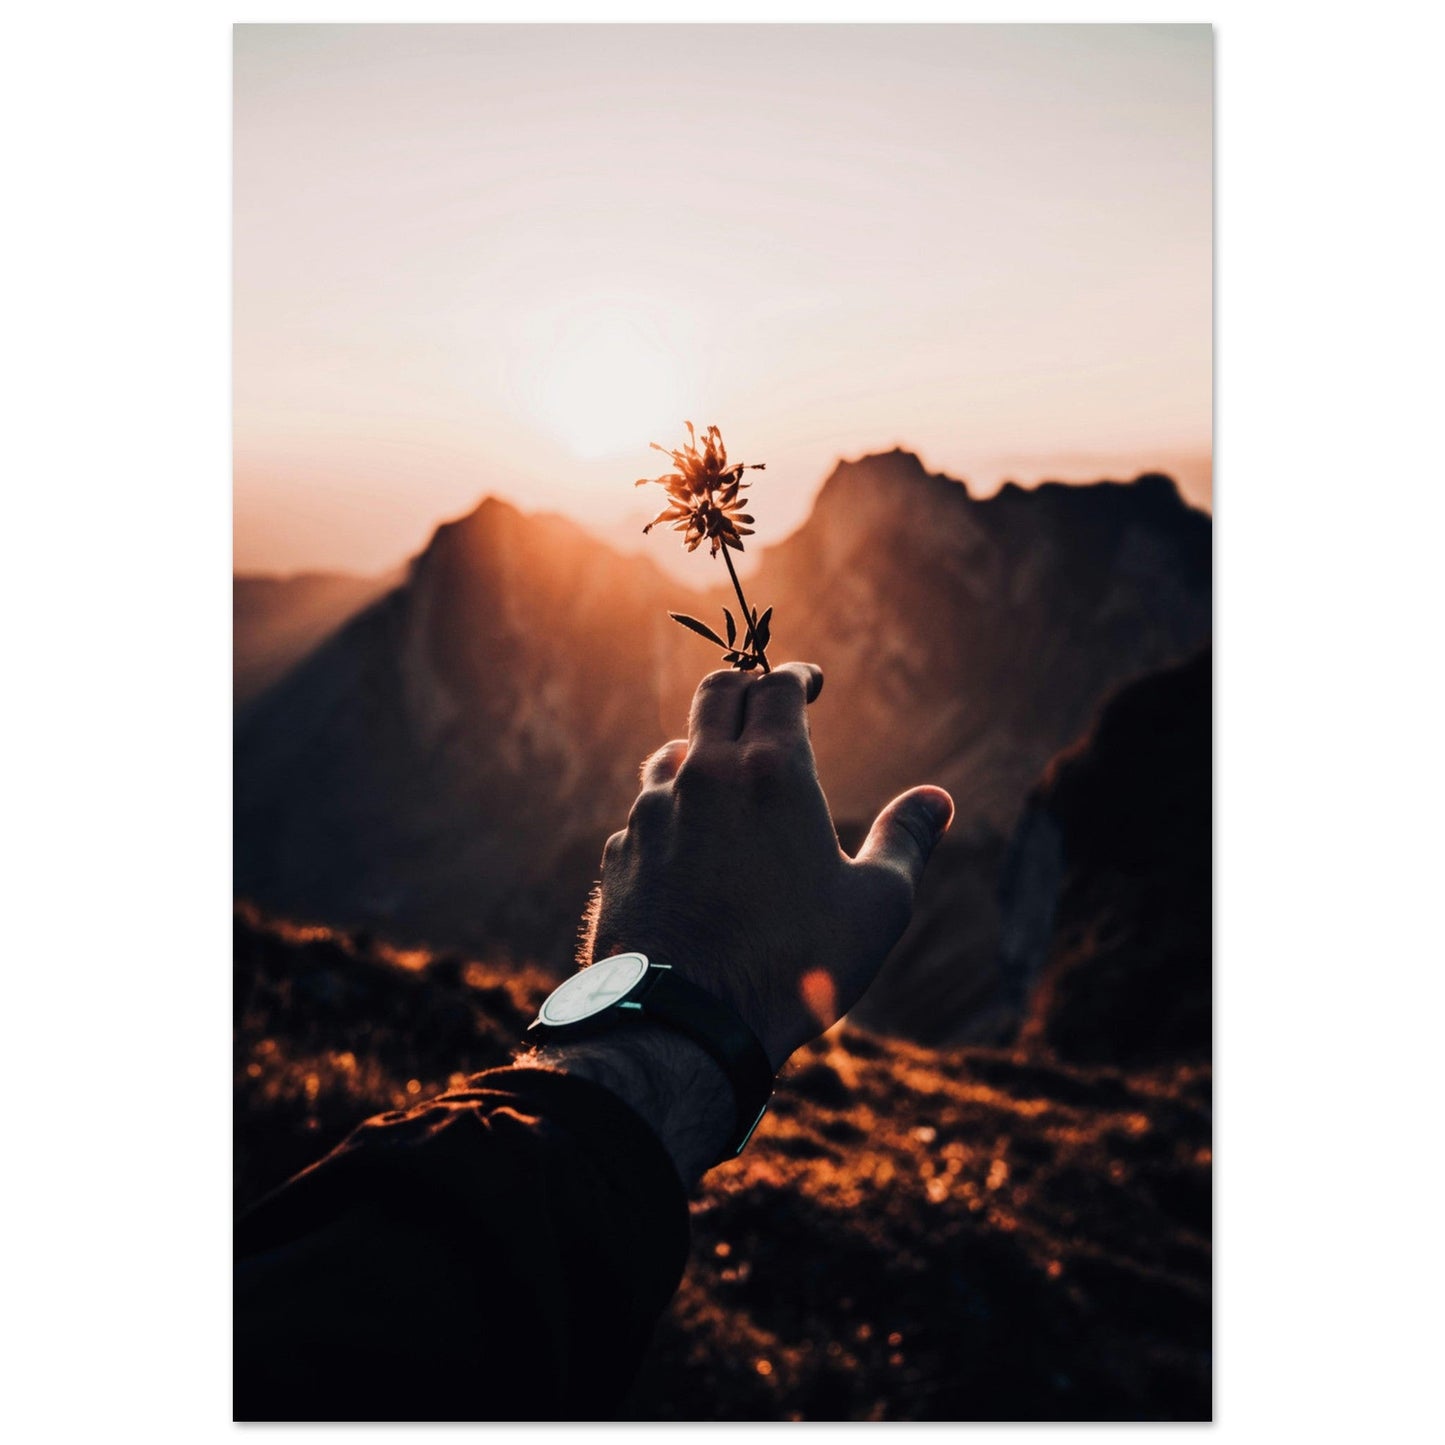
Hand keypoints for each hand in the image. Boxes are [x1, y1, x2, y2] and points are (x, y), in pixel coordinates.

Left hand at [586, 662, 953, 1070]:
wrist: (684, 1026)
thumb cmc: (794, 965)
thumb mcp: (876, 906)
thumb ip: (906, 841)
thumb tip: (937, 800)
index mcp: (771, 772)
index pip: (777, 686)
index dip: (796, 676)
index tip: (809, 682)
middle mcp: (703, 777)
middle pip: (716, 694)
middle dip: (744, 685)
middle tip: (765, 696)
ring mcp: (651, 813)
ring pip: (673, 752)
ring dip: (702, 749)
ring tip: (725, 773)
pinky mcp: (619, 854)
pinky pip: (646, 812)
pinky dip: (673, 811)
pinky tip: (690, 843)